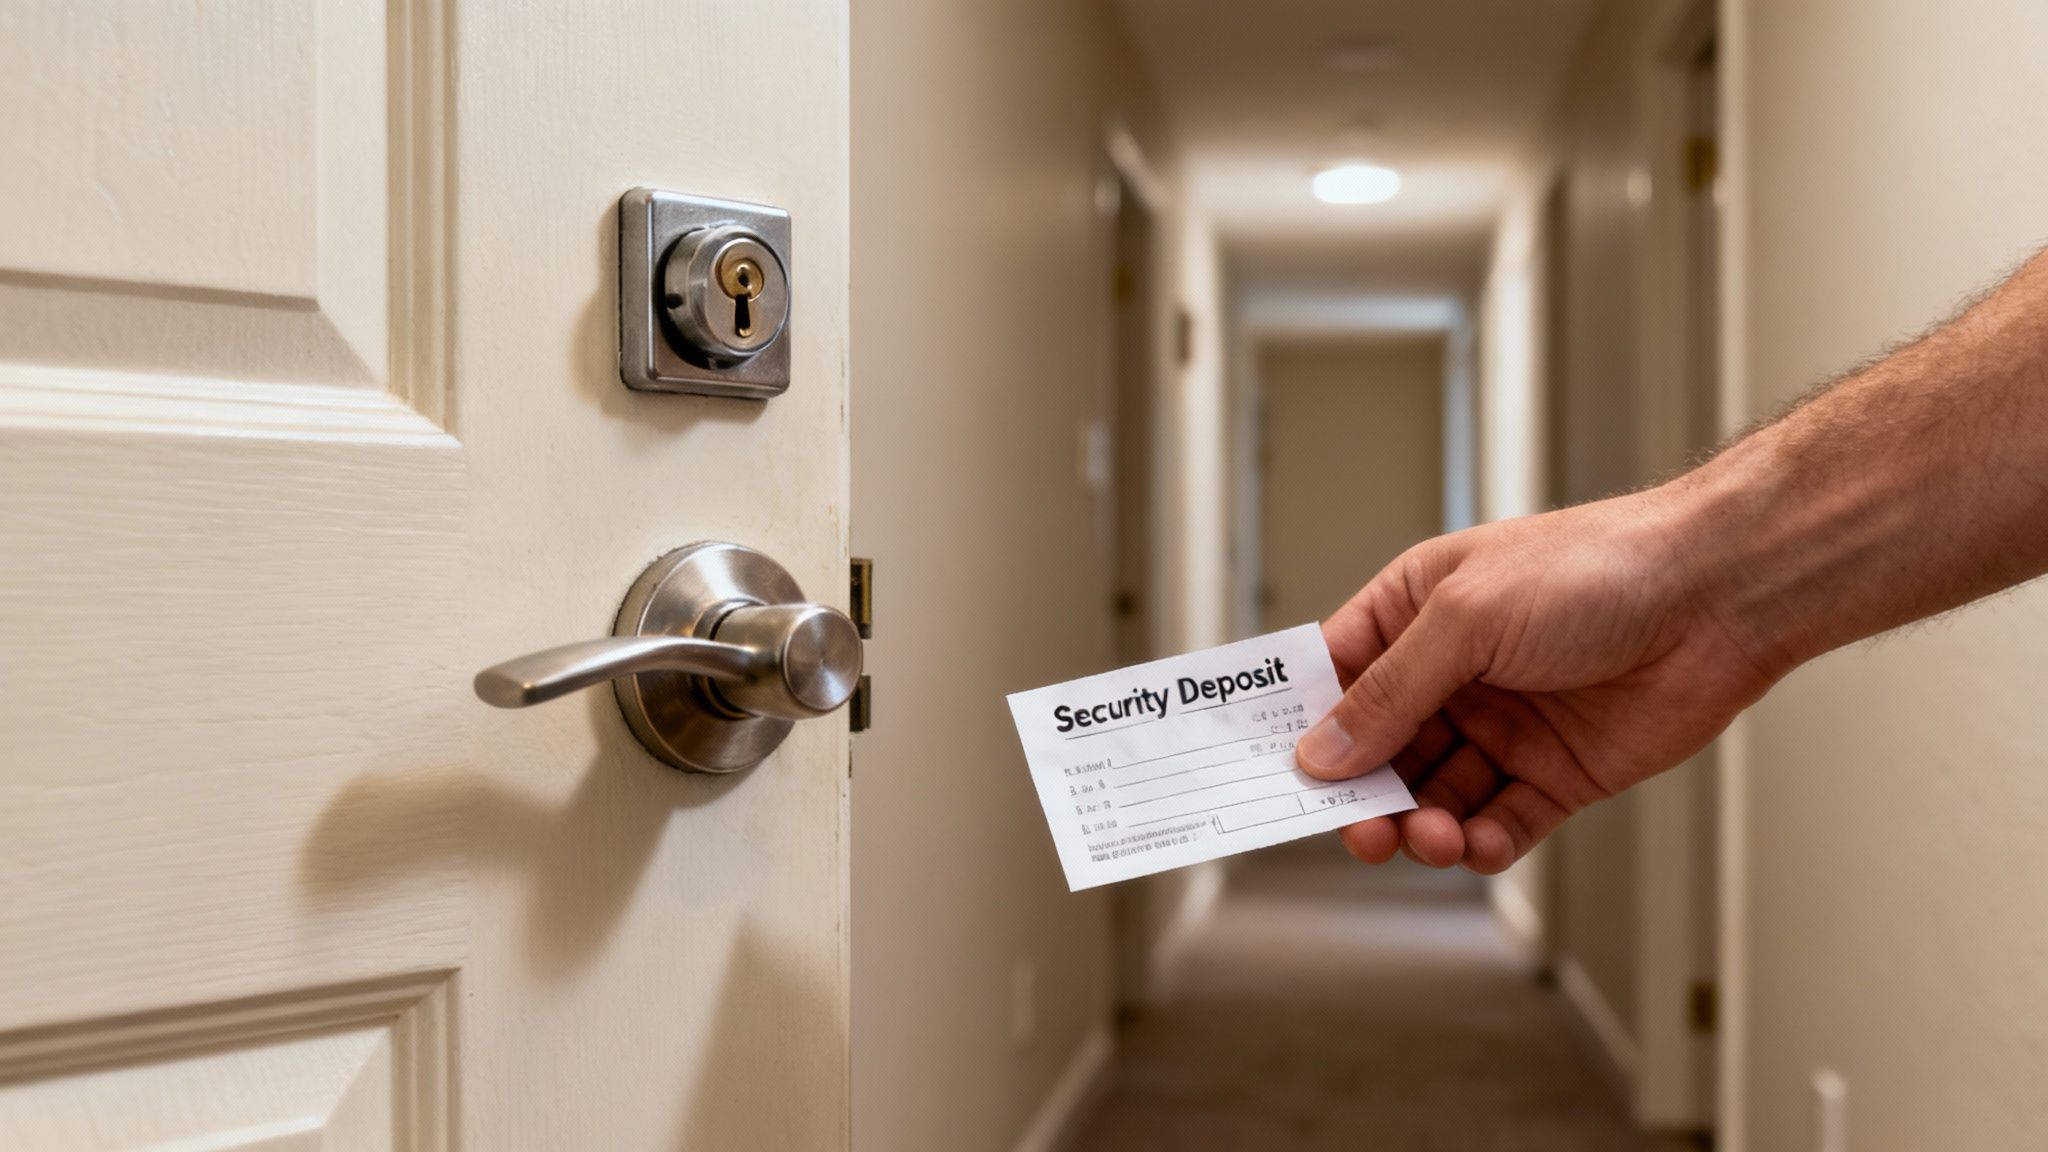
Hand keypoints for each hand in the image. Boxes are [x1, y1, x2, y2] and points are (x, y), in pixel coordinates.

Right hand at [1293, 490, 1777, 873]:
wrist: (1717, 598)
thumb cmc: (1595, 571)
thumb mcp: (1466, 619)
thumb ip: (1391, 691)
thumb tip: (1321, 752)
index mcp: (1416, 611)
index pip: (1337, 676)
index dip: (1306, 724)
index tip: (1277, 774)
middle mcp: (1455, 671)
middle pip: (1381, 751)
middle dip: (1365, 796)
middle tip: (1360, 832)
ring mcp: (1505, 725)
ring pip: (1435, 796)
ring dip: (1423, 825)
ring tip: (1431, 837)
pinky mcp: (1557, 773)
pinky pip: (1499, 822)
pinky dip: (1481, 842)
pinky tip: (1476, 843)